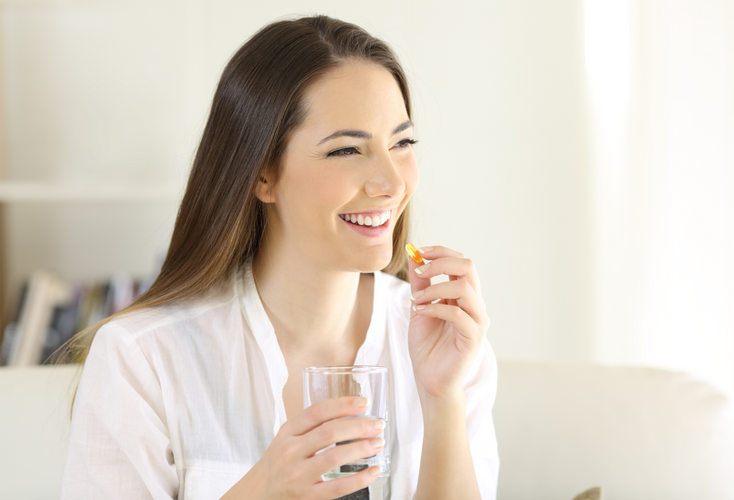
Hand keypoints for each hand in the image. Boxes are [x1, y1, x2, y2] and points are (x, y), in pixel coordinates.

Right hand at [230, 396, 383, 499]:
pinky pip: (337, 487)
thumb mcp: (286, 439)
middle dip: (359, 427)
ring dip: (361, 448)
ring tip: (378, 444)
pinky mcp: (306, 497)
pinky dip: (360, 479)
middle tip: (377, 425)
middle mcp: (290, 452)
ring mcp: (297, 475)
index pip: (317, 412)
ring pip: (335, 457)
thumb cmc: (279, 463)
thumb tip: (350, 413)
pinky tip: (373, 471)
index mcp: (287, 432)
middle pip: (329, 432)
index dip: (343, 404)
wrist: (257, 494)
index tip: (364, 402)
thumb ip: (310, 426)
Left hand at [407, 245, 489, 401]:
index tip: (420, 251)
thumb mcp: (419, 307)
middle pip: (468, 267)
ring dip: (434, 288)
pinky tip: (420, 312)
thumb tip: (414, 255)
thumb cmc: (427, 346)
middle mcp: (475, 305)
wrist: (429, 379)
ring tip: (415, 300)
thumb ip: (420, 283)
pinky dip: (435, 308)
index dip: (442, 252)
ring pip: (464, 289)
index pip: (461, 262)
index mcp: (464, 295)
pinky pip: (458, 314)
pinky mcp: (473, 337)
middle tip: (419, 272)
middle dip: (441, 262)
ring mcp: (477, 321)